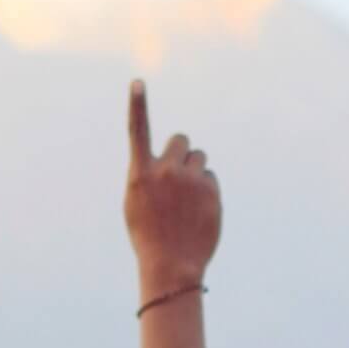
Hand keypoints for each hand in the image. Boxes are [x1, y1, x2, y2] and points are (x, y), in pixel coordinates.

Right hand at [124, 79, 220, 296]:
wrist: (171, 265)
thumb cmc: (148, 236)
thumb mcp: (136, 204)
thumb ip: (149, 176)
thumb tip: (172, 159)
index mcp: (140, 174)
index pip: (138, 131)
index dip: (138, 105)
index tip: (137, 82)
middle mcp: (165, 171)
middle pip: (181, 140)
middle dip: (182, 153)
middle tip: (178, 177)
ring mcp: (190, 180)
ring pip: (199, 158)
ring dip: (196, 171)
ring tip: (187, 200)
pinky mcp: (211, 190)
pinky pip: (211, 177)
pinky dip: (206, 190)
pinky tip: (198, 211)